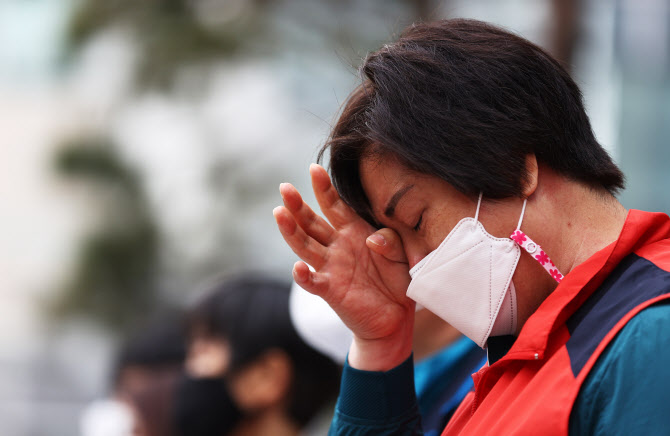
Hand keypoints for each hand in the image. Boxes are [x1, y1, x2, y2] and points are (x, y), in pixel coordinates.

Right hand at [273, 164, 413, 370]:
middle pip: (311, 222)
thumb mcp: (403, 255)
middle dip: (297, 205)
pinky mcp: (331, 291)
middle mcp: (337, 246)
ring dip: (291, 231)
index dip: (324, 188)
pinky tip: (298, 267)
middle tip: (284, 188)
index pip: (334, 205)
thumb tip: (373, 238)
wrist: (395, 319)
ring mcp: (331, 268)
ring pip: (305, 247)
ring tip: (279, 213)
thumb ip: (391, 242)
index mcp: (353, 231)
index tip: (314, 168)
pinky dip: (303, 276)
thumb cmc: (398, 281)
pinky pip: (313, 282)